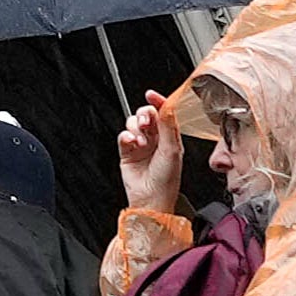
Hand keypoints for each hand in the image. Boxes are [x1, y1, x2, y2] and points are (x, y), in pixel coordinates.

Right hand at [113, 98, 179, 215]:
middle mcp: (156, 139)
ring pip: (133, 123)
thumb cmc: (167, 180)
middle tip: (145, 123)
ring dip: (135, 128)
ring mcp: (141, 145)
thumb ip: (168, 125)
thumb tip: (167, 105)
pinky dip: (126, 136)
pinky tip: (131, 143)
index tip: (151, 95)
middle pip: (146, 115)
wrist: (151, 199)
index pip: (164, 113)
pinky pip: (123, 136)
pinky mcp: (127, 152)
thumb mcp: (172, 149)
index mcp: (170, 137)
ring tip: (140, 142)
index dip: (158, 102)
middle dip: (144, 115)